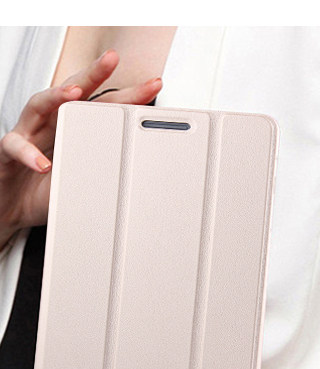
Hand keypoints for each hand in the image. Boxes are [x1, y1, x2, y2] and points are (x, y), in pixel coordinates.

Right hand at [0, 50, 162, 248]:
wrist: (15, 207)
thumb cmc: (48, 189)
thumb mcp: (86, 179)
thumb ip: (107, 172)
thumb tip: (143, 178)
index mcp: (74, 128)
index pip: (103, 106)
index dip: (128, 95)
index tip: (154, 85)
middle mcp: (51, 124)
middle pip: (73, 92)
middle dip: (93, 73)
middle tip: (112, 59)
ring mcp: (28, 134)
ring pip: (39, 105)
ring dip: (57, 96)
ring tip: (74, 94)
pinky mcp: (8, 152)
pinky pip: (16, 147)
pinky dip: (29, 154)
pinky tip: (43, 162)